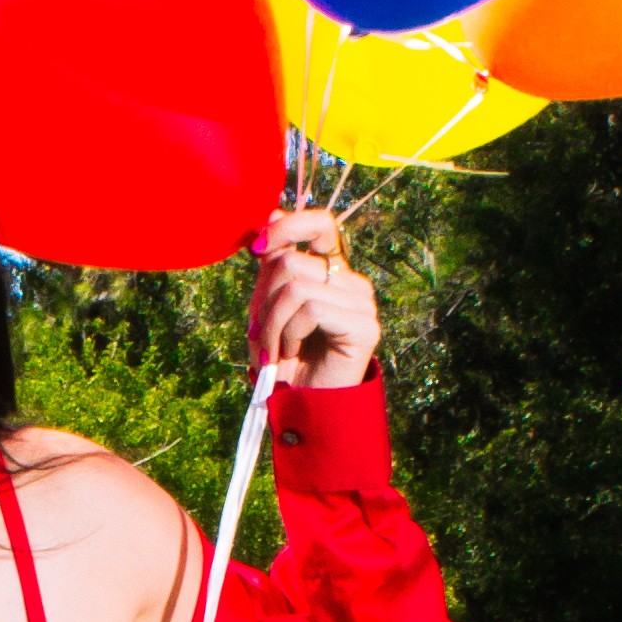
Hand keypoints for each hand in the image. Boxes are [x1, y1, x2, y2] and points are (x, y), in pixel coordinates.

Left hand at [249, 206, 379, 389]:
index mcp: (331, 272)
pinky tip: (291, 355)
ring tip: (273, 352)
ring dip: (270, 324)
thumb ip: (273, 264)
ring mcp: (361, 302)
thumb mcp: (269, 307)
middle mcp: (350, 282)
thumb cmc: (285, 361)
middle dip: (261, 300)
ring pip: (295, 285)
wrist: (305, 408)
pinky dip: (288, 333)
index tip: (257, 248)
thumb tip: (271, 213)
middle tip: (259, 335)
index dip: (288, 226)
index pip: (321, 224)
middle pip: (291, 261)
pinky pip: (310, 308)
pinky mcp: (364, 325)